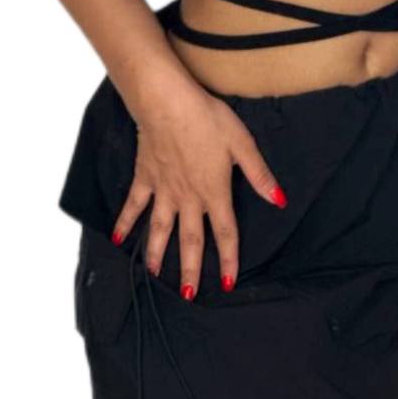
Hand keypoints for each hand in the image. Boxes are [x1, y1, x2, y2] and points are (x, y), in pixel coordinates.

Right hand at [110, 77, 286, 298]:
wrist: (168, 104)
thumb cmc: (208, 119)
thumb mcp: (242, 144)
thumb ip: (259, 175)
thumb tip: (279, 200)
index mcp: (214, 191)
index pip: (225, 233)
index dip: (228, 260)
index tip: (226, 283)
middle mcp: (187, 198)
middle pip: (190, 240)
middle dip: (189, 269)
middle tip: (187, 295)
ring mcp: (163, 190)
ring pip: (159, 230)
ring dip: (157, 254)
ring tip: (154, 276)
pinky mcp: (145, 177)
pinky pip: (133, 206)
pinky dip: (124, 223)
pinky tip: (118, 240)